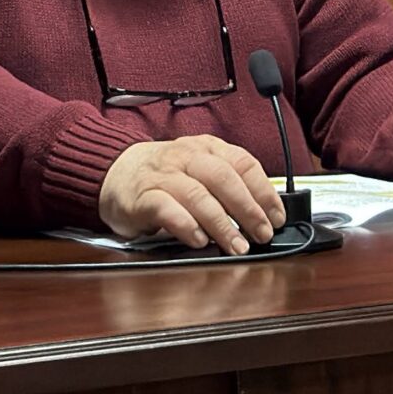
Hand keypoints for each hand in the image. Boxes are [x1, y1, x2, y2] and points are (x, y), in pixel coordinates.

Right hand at [98, 134, 282, 253]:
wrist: (115, 171)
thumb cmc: (166, 175)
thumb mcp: (199, 170)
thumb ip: (228, 187)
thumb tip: (264, 216)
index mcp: (207, 148)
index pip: (243, 163)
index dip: (264, 191)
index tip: (277, 217)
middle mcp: (186, 157)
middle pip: (224, 178)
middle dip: (248, 208)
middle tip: (262, 234)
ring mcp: (163, 175)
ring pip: (198, 195)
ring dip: (222, 223)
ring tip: (237, 245)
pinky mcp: (142, 197)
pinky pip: (166, 208)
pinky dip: (186, 225)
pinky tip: (199, 240)